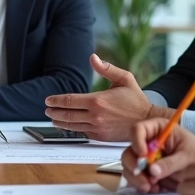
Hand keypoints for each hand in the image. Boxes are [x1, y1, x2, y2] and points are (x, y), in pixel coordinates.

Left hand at [45, 54, 164, 140]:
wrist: (147, 121)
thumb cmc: (136, 100)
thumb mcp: (125, 78)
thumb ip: (107, 68)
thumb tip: (93, 57)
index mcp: (98, 100)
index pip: (69, 100)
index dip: (56, 100)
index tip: (48, 100)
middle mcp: (95, 115)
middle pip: (67, 114)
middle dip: (54, 112)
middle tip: (47, 109)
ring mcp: (97, 127)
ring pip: (72, 126)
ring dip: (60, 122)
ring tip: (53, 118)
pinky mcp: (100, 136)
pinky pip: (82, 133)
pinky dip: (72, 129)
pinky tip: (68, 126)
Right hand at [119, 117, 194, 193]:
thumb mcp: (187, 157)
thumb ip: (170, 163)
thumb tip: (152, 171)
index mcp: (157, 129)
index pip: (138, 130)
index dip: (136, 142)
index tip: (144, 157)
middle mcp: (148, 142)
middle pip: (129, 151)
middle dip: (134, 166)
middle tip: (144, 179)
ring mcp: (146, 158)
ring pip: (130, 167)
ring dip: (137, 178)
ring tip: (151, 187)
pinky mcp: (147, 172)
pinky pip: (136, 178)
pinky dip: (142, 185)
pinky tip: (155, 189)